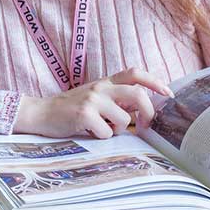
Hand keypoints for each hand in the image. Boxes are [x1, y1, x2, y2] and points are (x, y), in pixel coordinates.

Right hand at [14, 68, 173, 138]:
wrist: (40, 113)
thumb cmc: (70, 109)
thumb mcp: (94, 98)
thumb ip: (116, 100)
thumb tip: (143, 109)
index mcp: (104, 82)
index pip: (134, 73)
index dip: (154, 81)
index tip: (168, 93)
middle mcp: (100, 87)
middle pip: (137, 94)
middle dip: (148, 113)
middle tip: (145, 125)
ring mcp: (92, 100)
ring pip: (123, 119)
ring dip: (118, 130)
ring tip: (102, 128)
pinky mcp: (84, 114)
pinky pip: (106, 132)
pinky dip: (101, 137)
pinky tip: (88, 132)